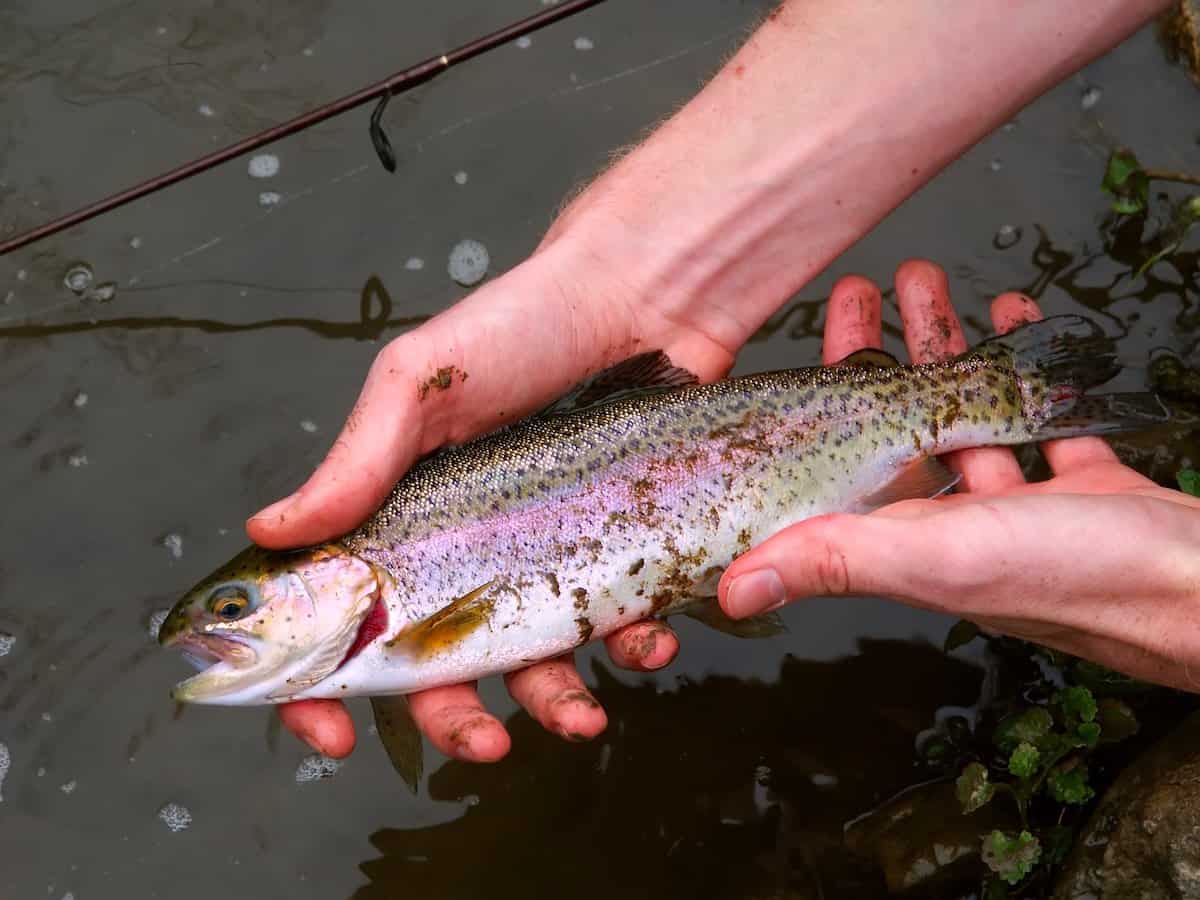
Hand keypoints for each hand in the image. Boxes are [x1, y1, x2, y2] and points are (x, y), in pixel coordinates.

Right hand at [248, 229, 750, 759]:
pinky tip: (648, 639)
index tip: (331, 733)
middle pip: (439, 661)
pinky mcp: (614, 548)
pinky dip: (631, 647)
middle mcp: (467, 545)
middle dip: (454, 718)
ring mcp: (543, 552)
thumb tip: (270, 532)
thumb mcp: (420, 382)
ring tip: (582, 719)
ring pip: (534, 660)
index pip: (341, 613)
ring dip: (552, 704)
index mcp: (402, 514)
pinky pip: (617, 622)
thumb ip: (357, 462)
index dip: (322, 683)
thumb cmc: (522, 326)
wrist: (643, 297)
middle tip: (483, 745)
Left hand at [719, 260, 1199, 692]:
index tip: (804, 338)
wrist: (1198, 586)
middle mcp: (950, 522)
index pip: (838, 461)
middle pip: (896, 422)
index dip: (816, 397)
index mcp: (902, 537)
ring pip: (963, 409)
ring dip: (942, 345)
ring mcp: (1015, 501)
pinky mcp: (1075, 483)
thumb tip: (731, 593)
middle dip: (877, 350)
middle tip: (863, 287)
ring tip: (926, 281)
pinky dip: (1020, 363)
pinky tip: (1009, 318)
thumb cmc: (1070, 575)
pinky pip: (1035, 412)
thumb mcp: (934, 558)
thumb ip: (835, 560)